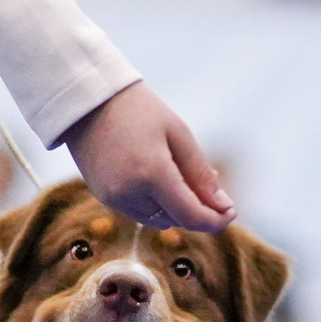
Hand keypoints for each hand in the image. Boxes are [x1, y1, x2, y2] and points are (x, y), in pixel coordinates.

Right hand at [61, 82, 235, 231]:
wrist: (89, 101)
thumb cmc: (138, 110)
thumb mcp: (178, 134)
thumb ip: (201, 174)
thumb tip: (222, 206)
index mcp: (152, 174)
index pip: (191, 216)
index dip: (215, 220)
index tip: (231, 212)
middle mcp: (129, 193)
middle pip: (176, 220)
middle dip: (195, 208)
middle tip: (205, 180)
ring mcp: (113, 198)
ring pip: (158, 220)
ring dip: (174, 207)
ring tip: (175, 172)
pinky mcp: (104, 197)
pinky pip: (139, 213)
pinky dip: (154, 204)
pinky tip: (153, 177)